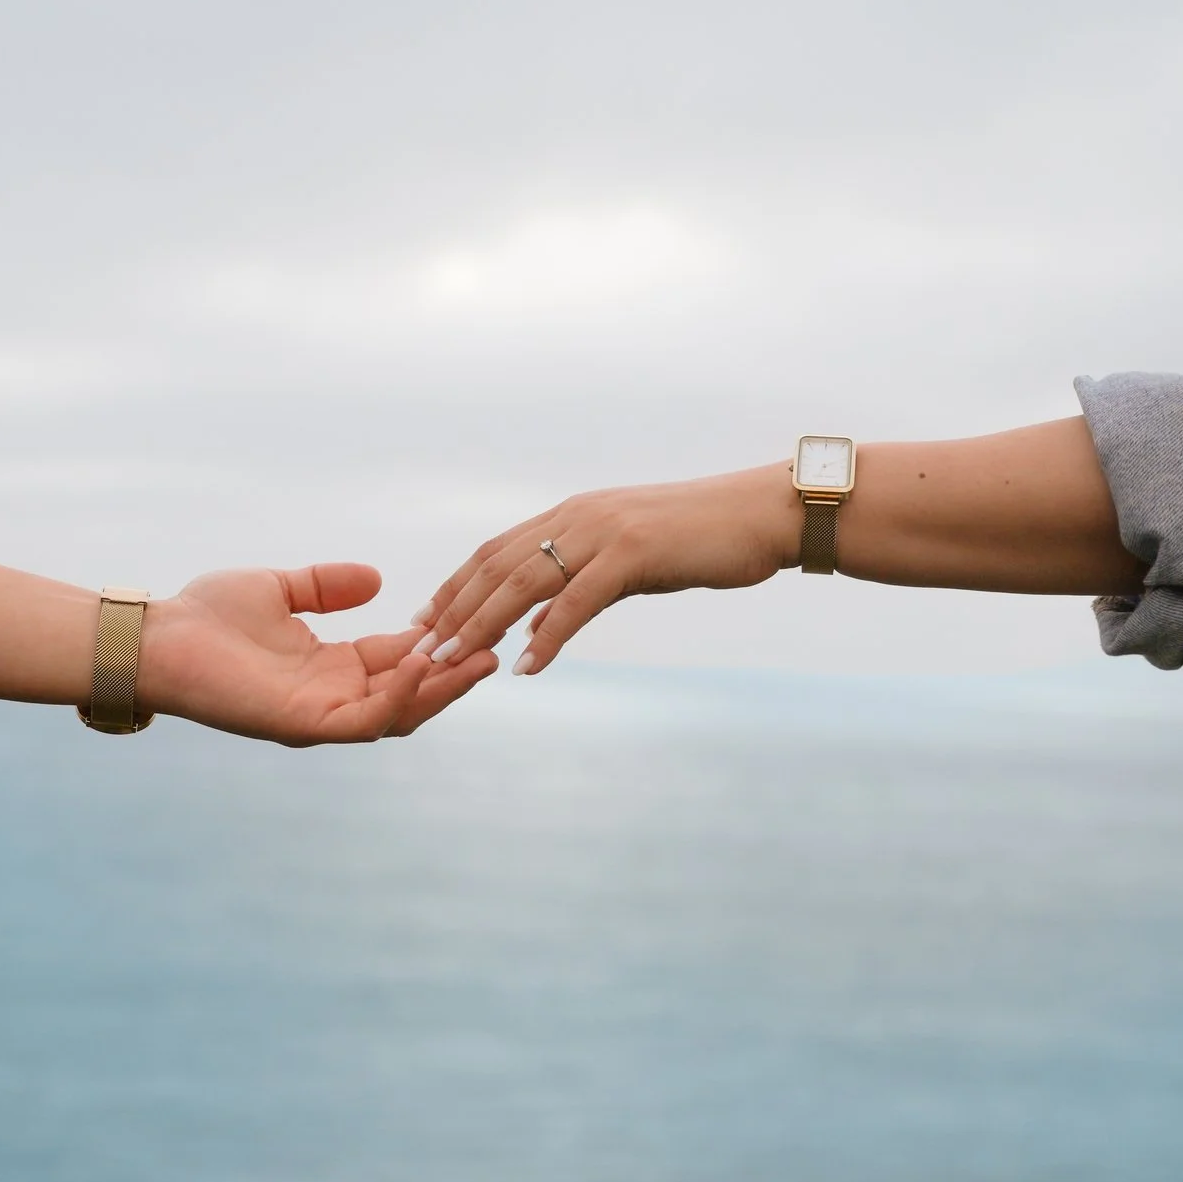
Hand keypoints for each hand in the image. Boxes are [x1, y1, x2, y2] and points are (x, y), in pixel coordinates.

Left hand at [142, 563, 495, 744]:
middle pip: (409, 694)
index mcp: (328, 669)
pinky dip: (395, 698)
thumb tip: (376, 579)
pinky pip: (363, 720)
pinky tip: (419, 667)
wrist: (157, 638)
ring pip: (396, 713)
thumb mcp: (279, 589)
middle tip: (493, 646)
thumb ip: (325, 585)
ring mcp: (318, 716)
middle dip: (452, 674)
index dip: (436, 643)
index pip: (397, 661)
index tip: (473, 619)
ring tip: (475, 658)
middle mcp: (330, 697)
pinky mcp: (301, 725)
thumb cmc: (205, 616)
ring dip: (438, 689)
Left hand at [412, 463, 798, 675]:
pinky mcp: (634, 554)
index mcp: (575, 514)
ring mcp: (605, 532)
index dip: (456, 586)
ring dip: (483, 624)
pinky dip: (547, 635)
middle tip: (419, 649)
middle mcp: (579, 516)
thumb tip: (541, 623)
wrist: (763, 514)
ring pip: (525, 581)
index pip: (497, 550)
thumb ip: (584, 582)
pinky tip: (527, 667)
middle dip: (454, 609)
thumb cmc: (704, 539)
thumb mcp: (631, 559)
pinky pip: (577, 601)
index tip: (424, 620)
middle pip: (498, 565)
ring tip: (452, 660)